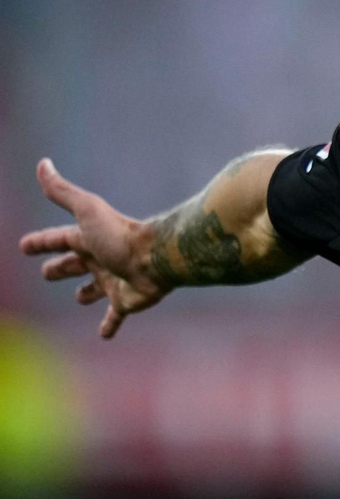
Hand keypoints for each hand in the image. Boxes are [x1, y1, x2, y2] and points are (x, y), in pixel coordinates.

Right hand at [18, 158, 169, 337]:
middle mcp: (100, 259)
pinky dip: (109, 325)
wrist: (157, 258)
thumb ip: (62, 191)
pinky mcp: (125, 302)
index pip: (58, 239)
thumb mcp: (87, 211)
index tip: (24, 246)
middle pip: (73, 264)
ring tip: (80, 298)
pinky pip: (115, 316)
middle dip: (59, 267)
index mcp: (88, 239)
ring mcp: (113, 281)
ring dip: (86, 293)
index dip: (40, 243)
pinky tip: (105, 335)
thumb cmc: (120, 235)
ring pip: (94, 289)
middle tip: (48, 272)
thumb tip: (42, 163)